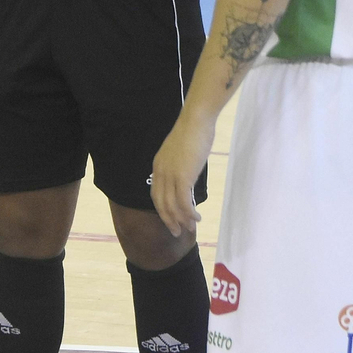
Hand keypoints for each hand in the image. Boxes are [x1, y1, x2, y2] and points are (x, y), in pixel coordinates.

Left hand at [151, 110, 216, 236]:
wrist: (196, 121)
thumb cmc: (193, 132)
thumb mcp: (182, 151)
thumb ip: (181, 164)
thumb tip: (187, 175)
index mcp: (158, 166)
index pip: (156, 194)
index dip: (163, 209)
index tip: (171, 218)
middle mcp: (161, 173)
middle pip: (161, 204)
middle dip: (169, 220)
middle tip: (177, 232)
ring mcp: (170, 176)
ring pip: (172, 206)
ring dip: (181, 220)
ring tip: (190, 228)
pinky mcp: (182, 177)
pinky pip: (184, 203)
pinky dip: (189, 214)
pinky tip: (196, 218)